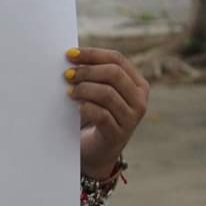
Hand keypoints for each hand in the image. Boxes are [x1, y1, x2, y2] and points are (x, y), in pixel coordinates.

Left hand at [64, 47, 148, 178]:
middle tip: (66, 75)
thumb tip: (70, 56)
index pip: (117, 59)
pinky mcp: (117, 135)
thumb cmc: (95, 114)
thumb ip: (93, 74)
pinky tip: (76, 107)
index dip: (92, 54)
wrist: (96, 150)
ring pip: (107, 94)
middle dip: (86, 71)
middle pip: (114, 73)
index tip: (69, 54)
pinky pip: (102, 115)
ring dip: (83, 89)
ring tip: (69, 92)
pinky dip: (86, 107)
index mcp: (137, 83)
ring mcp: (131, 118)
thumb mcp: (99, 91)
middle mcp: (139, 100)